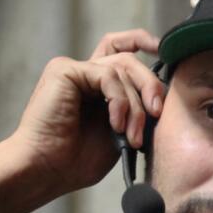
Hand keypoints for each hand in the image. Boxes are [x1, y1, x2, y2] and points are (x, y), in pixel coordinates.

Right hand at [4, 29, 163, 195]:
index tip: (166, 53)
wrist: (46, 170)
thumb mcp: (120, 134)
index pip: (122, 50)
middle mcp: (85, 73)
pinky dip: (119, 101)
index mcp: (96, 86)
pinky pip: (108, 76)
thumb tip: (165, 100)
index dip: (144, 43)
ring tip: (132, 135)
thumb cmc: (77, 161)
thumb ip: (138, 112)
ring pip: (123, 66)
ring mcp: (74, 69)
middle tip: (158, 113)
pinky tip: (116, 125)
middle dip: (150, 84)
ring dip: (136, 104)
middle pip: (129, 59)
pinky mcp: (65, 70)